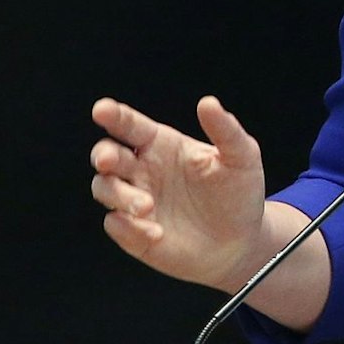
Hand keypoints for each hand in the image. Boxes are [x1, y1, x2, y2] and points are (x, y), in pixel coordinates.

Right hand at [89, 96, 268, 290]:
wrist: (241, 241)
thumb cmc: (238, 193)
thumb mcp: (241, 156)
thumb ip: (225, 129)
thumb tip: (208, 102)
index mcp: (162, 144)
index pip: (131, 125)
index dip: (114, 115)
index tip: (101, 110)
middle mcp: (143, 169)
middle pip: (106, 154)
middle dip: (102, 155)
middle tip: (110, 161)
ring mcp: (135, 200)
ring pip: (104, 188)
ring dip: (118, 195)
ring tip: (148, 207)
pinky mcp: (134, 231)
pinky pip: (115, 224)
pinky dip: (128, 227)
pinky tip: (155, 232)